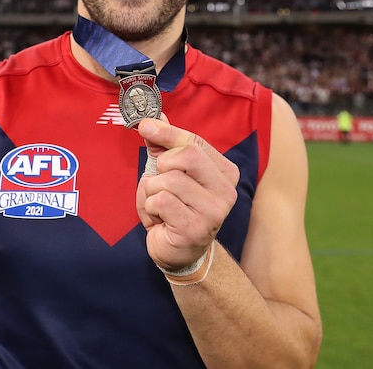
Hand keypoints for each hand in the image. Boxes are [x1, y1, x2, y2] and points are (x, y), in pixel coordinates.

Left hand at [135, 113, 239, 270]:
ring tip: (158, 204)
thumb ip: (164, 147)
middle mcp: (226, 191)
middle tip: (158, 180)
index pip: (195, 143)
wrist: (179, 253)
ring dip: (153, 190)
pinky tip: (158, 218)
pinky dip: (150, 206)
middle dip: (161, 165)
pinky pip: (161, 201)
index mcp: (225, 172)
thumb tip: (154, 119)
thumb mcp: (168, 173)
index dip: (167, 132)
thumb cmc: (174, 210)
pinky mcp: (195, 228)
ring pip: (169, 180)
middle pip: (187, 156)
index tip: (145, 125)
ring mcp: (214, 212)